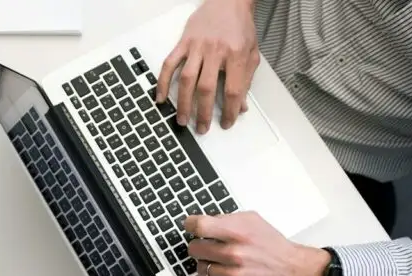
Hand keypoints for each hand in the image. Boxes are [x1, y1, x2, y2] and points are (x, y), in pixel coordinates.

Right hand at [157, 0, 258, 132]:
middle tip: (202, 128)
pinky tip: (160, 97)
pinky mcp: (183, 42)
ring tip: (182, 119)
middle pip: (206, 88)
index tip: (227, 122)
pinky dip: (163, 82)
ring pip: (187, 79)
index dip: (230, 110)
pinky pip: (169, 64)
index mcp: (235, 54)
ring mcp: (196, 46)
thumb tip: (241, 106)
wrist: (228, 1)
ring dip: (183, 102)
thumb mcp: (251, 53)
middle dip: (204, 112)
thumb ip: (246, 80)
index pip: (232, 89)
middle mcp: (215, 50)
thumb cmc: (240, 27)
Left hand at [183, 212, 329, 275]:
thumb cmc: (272, 245)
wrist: (293, 270)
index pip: (199, 226)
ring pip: (200, 268)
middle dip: (199, 246)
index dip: (190, 224)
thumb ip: (225, 219)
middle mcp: (235, 254)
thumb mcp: (252, 220)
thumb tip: (200, 222)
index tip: (190, 226)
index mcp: (238, 232)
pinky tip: (223, 274)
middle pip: (194, 248)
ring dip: (207, 264)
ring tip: (222, 261)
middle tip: (208, 246)